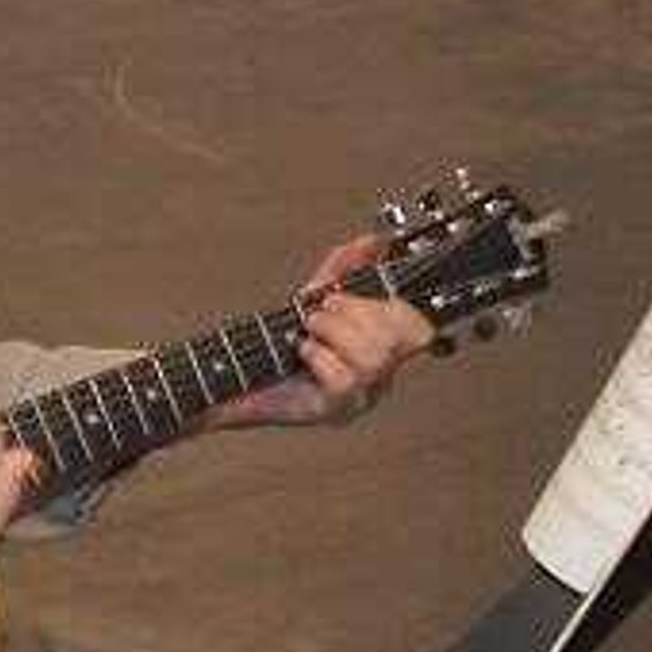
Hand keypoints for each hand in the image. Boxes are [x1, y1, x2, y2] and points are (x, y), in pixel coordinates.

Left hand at [217, 234, 434, 427]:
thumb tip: (373, 241)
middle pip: (393, 341)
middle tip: (321, 311)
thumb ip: (344, 267)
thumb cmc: (277, 345)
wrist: (234, 377)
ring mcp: (358, 398)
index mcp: (381, 350)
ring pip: (372, 360)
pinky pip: (344, 380)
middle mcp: (376, 377)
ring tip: (310, 329)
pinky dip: (320, 356)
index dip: (400, 308)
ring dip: (334, 331)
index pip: (417, 331)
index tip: (364, 296)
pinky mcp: (333, 411)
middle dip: (354, 312)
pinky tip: (302, 351)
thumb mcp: (315, 297)